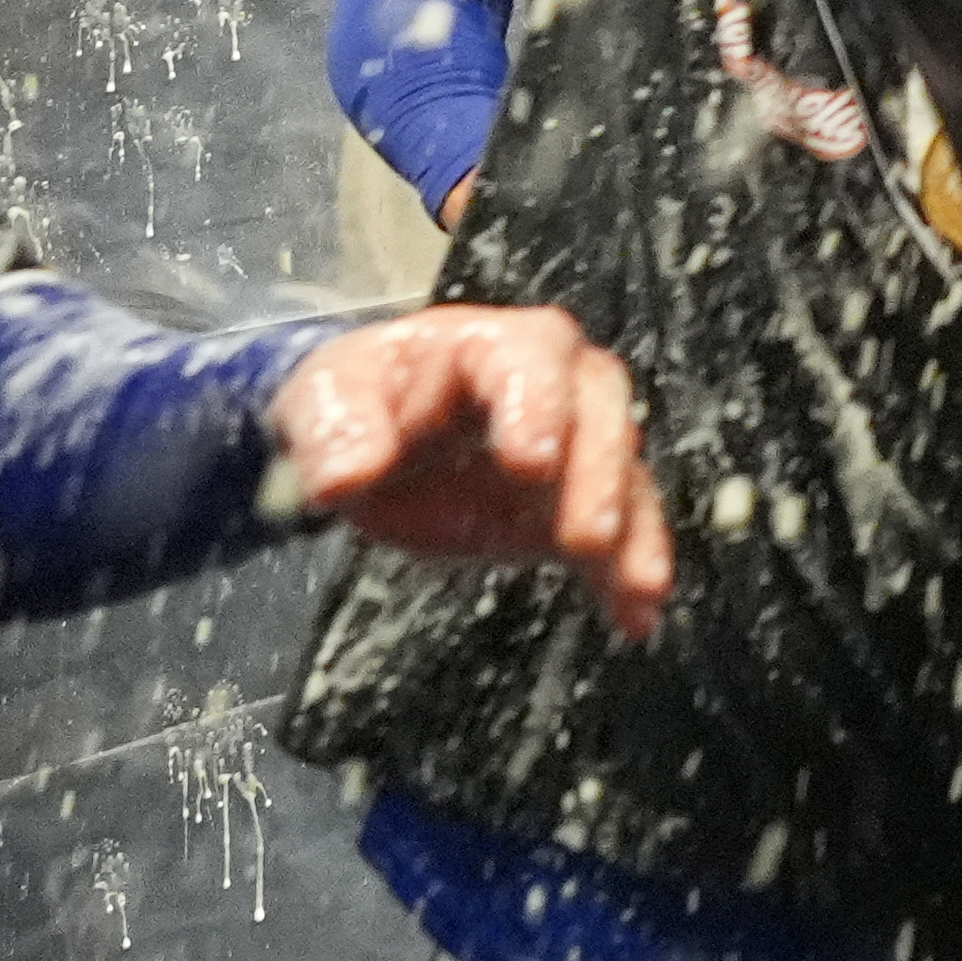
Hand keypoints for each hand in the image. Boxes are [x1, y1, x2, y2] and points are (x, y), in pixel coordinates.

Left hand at [270, 306, 673, 639]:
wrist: (367, 439)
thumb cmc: (356, 404)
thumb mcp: (325, 400)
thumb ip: (333, 430)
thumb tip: (343, 476)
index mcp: (484, 347)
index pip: (527, 358)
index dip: (538, 406)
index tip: (533, 463)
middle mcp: (547, 382)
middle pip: (597, 406)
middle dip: (599, 472)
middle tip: (587, 536)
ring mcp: (570, 442)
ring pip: (622, 466)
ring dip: (631, 526)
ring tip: (636, 582)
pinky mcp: (575, 501)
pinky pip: (622, 528)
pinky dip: (629, 571)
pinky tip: (636, 613)